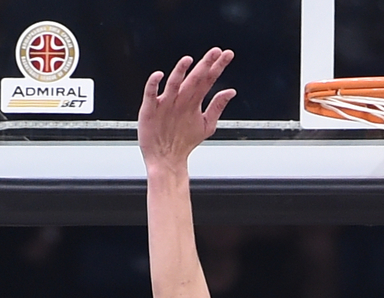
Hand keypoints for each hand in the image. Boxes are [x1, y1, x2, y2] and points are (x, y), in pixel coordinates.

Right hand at [138, 48, 236, 171]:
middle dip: (205, 65)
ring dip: (180, 72)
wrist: (167, 158)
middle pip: (194, 79)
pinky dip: (154, 84)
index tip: (226, 55)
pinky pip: (151, 94)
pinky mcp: (151, 110)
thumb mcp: (206, 125)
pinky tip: (159, 76)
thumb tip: (231, 91)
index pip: (208, 80)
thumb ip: (217, 107)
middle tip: (215, 52)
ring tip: (188, 61)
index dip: (217, 67)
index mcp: (193, 101)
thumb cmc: (184, 141)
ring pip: (174, 84)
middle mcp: (181, 99)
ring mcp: (166, 103)